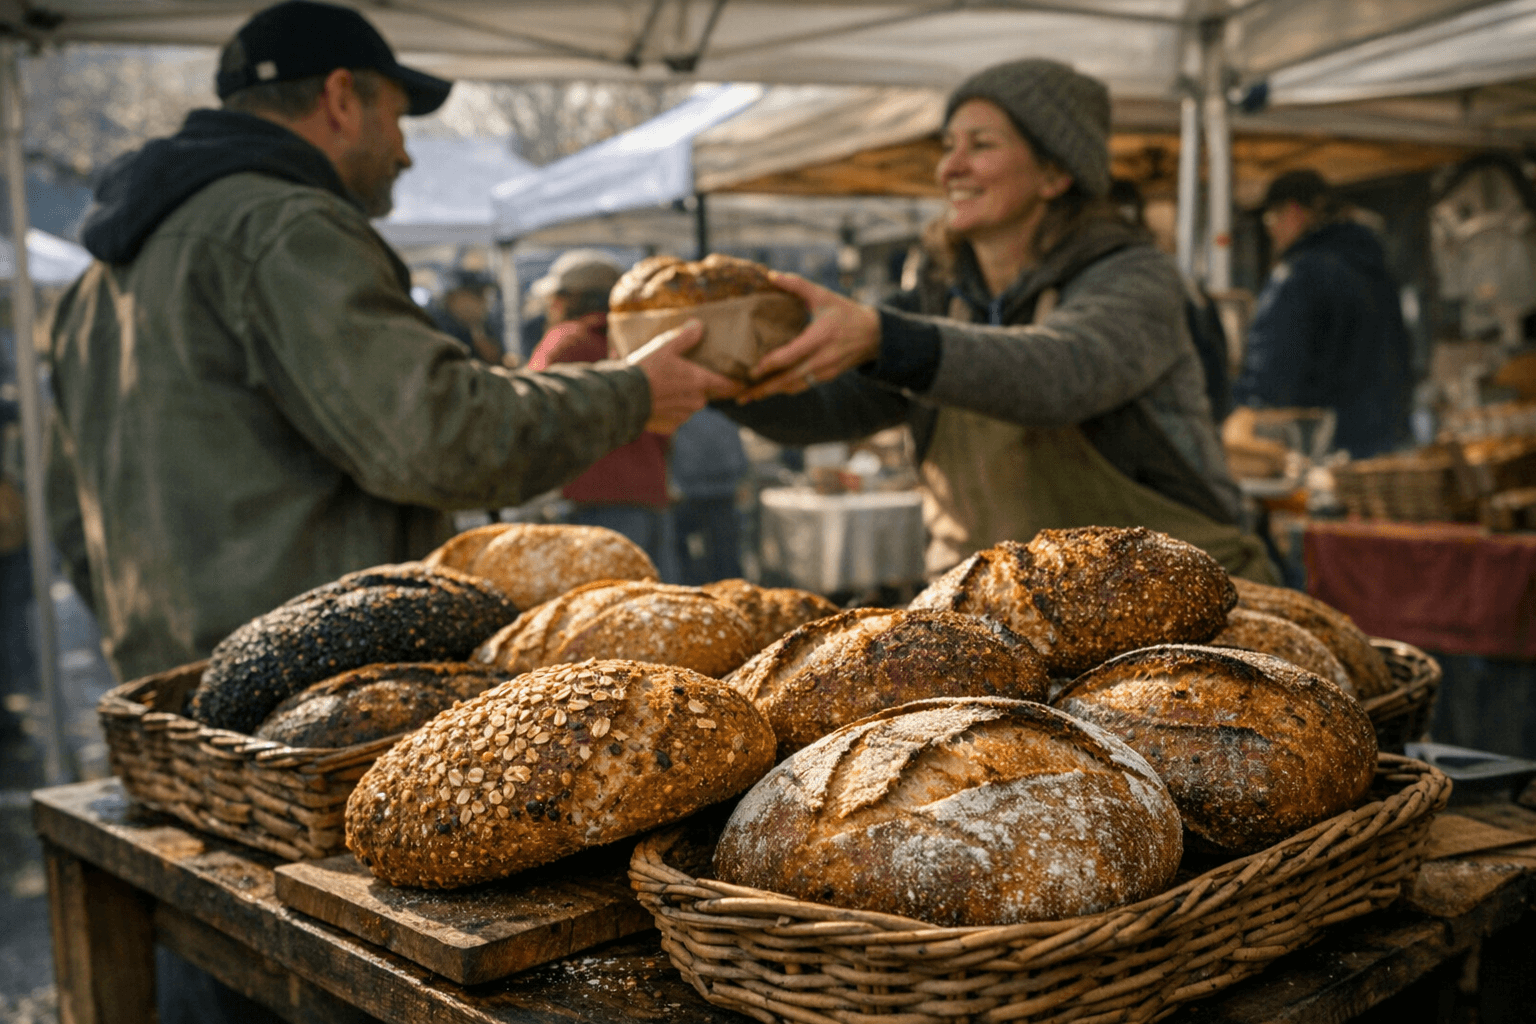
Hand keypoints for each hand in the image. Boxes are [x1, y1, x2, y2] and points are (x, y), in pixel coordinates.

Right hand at [629, 320, 742, 433]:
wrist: (627, 398)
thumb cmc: (649, 370)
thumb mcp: (666, 348)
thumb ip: (685, 337)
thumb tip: (699, 325)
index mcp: (700, 381)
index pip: (727, 385)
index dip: (735, 383)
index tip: (741, 383)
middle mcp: (697, 401)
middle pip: (705, 394)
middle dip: (697, 387)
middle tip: (682, 377)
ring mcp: (684, 415)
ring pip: (690, 406)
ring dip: (683, 399)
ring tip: (665, 388)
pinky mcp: (671, 426)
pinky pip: (676, 417)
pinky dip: (670, 410)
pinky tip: (657, 401)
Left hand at [737, 271, 880, 401]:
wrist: (875, 335)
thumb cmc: (845, 312)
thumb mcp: (823, 296)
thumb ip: (797, 285)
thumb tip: (771, 276)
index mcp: (820, 336)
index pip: (790, 355)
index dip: (769, 365)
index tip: (750, 371)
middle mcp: (822, 358)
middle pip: (788, 378)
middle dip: (764, 388)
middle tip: (741, 396)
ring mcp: (825, 371)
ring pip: (794, 386)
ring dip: (771, 392)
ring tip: (748, 397)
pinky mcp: (827, 377)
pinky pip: (802, 386)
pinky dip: (784, 389)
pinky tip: (768, 390)